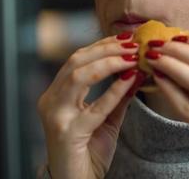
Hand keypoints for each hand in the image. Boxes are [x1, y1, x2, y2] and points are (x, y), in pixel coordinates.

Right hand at [37, 32, 145, 178]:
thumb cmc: (90, 150)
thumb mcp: (106, 118)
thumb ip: (118, 96)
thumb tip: (137, 72)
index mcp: (58, 94)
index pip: (78, 59)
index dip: (103, 45)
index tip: (126, 38)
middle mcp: (51, 100)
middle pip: (76, 61)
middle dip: (106, 48)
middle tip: (132, 44)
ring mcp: (56, 115)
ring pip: (78, 76)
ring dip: (109, 62)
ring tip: (132, 57)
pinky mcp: (67, 131)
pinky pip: (94, 107)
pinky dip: (114, 90)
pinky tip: (130, 79)